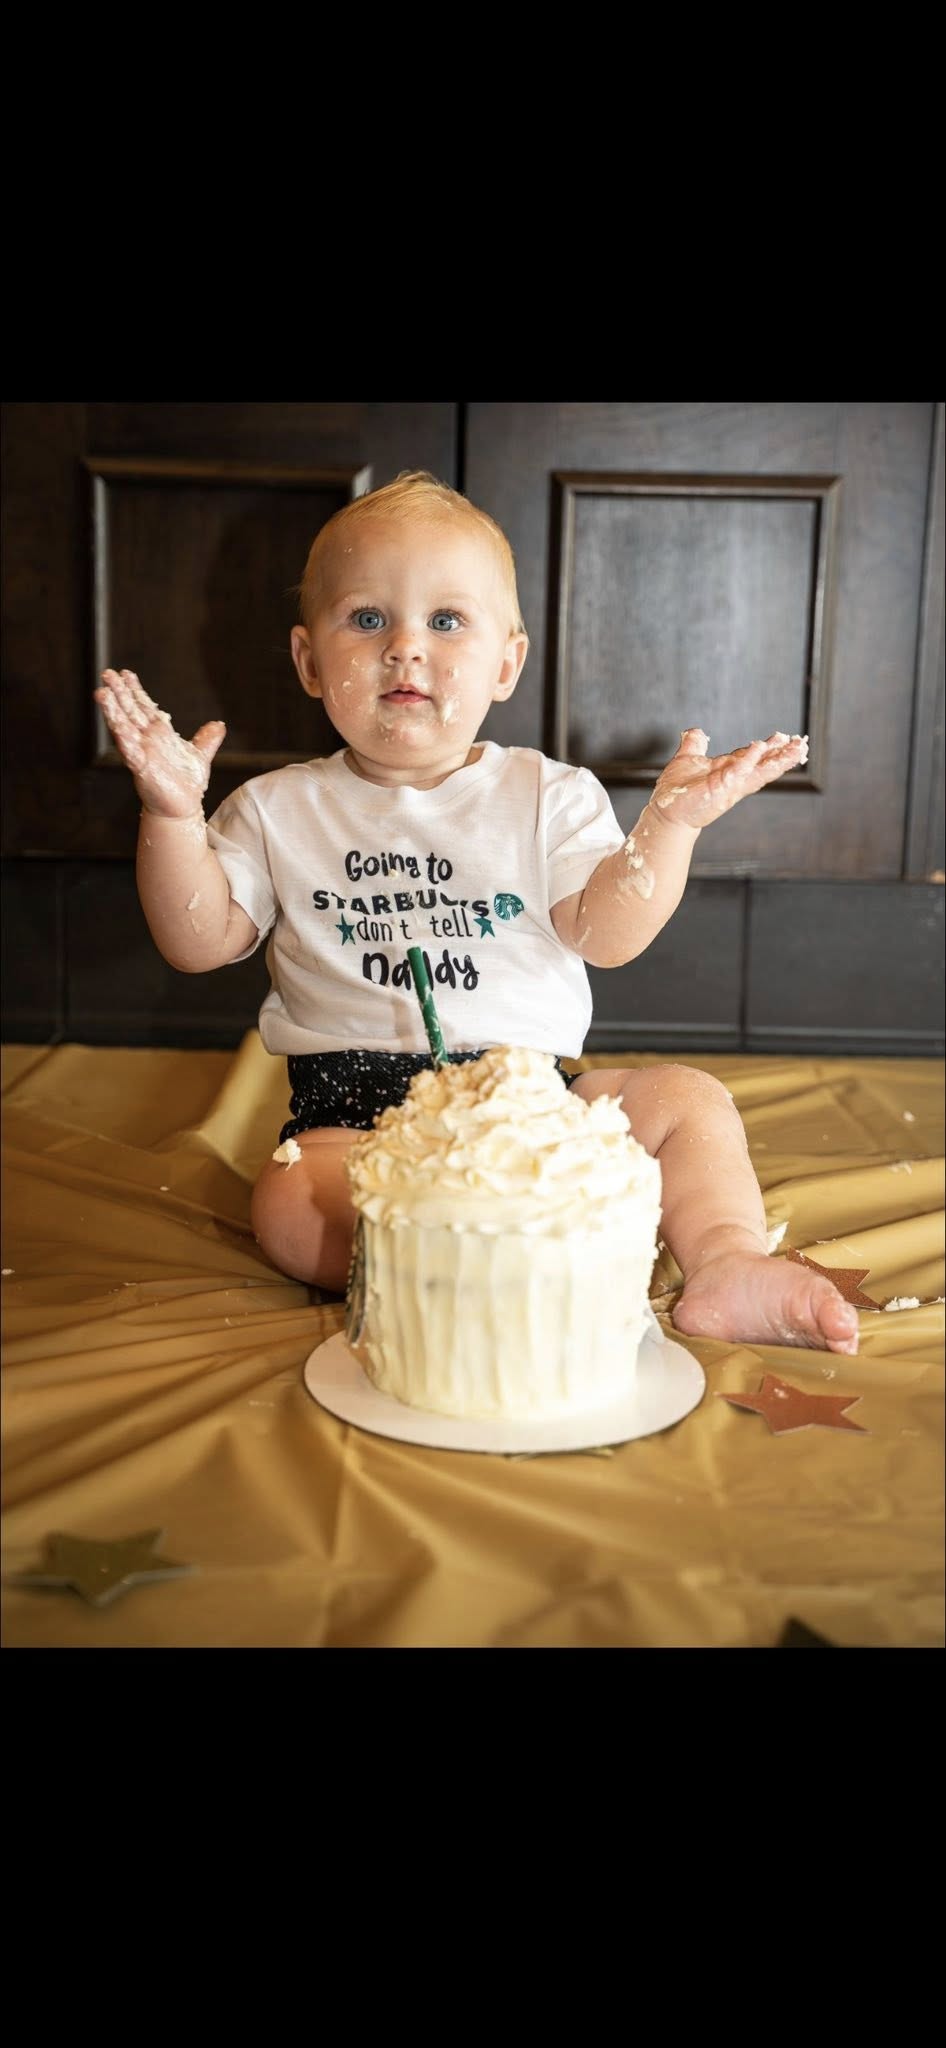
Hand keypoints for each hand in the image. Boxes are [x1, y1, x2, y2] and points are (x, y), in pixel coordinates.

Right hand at [95, 669, 226, 817]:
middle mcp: (146, 741)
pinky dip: (124, 740)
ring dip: (112, 712)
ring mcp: (142, 754)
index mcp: (158, 734)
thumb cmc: (186, 784)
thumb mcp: (199, 757)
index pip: (142, 707)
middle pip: (129, 712)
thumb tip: (219, 725)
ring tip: (101, 694)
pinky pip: (130, 753)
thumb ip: (206, 740)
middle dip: (118, 693)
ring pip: (123, 728)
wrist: (182, 809)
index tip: (125, 673)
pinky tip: (118, 728)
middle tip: (107, 674)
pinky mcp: (142, 770)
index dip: (134, 690)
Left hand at [648, 727, 807, 830]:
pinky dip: (750, 760)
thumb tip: (696, 731)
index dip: (770, 747)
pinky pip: (738, 771)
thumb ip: (694, 744)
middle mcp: (734, 778)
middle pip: (763, 765)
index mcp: (729, 769)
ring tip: (796, 750)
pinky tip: (760, 747)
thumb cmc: (677, 791)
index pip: (754, 756)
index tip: (784, 737)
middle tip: (801, 744)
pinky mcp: (722, 789)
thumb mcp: (687, 759)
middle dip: (783, 755)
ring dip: (778, 761)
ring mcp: (731, 785)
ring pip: (760, 771)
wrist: (667, 812)